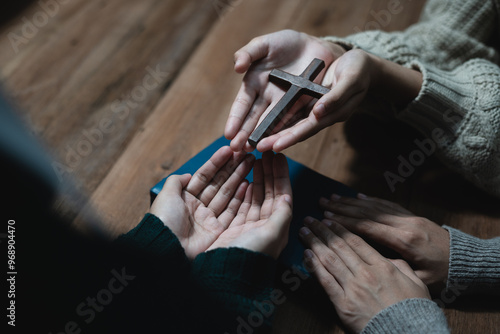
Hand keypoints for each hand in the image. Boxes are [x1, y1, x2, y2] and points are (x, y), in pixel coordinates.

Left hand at [150, 146, 254, 258]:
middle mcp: (199, 207)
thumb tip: (188, 174)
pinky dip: (240, 198)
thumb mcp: (166, 195)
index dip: (216, 162)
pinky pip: (232, 211)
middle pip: (218, 183)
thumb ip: (176, 181)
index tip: (229, 150)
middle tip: (246, 153)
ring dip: (239, 177)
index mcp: (185, 198)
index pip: (204, 176)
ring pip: (227, 194)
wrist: (167, 249)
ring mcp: (209, 218)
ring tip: (251, 162)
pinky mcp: (218, 230)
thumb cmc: (165, 220)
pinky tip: (248, 183)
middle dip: (232, 167)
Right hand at [208, 152, 292, 258]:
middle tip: (266, 153)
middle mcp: (266, 225)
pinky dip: (244, 190)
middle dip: (269, 172)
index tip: (279, 157)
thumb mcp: (271, 233)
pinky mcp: (235, 226)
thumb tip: (288, 196)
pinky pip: (243, 204)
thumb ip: (282, 214)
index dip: (281, 175)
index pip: (283, 194)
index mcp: (278, 226)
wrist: (226, 272)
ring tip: (255, 160)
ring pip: (256, 196)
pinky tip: (245, 178)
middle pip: (270, 193)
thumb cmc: (251, 253)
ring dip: (258, 178)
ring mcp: (250, 225)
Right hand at [224, 29, 343, 151]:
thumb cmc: (286, 43)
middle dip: (245, 135)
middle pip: (254, 120)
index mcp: (254, 85)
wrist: (315, 46)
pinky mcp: (302, 109)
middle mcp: (267, 100)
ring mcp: (285, 106)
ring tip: (256, 150)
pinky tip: (279, 144)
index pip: (242, 106)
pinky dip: (286, 133)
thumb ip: (249, 53)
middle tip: (238, 149)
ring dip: (264, 138)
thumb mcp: (265, 44)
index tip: (228, 134)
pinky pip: (293, 122)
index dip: (235, 119)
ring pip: (272, 125)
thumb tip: (237, 67)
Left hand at [300, 217, 429, 333]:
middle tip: (310, 220)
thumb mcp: (416, 283)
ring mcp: (353, 288)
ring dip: (314, 243)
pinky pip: (326, 281)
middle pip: (339, 246)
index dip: (340, 228)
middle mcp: (366, 273)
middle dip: (322, 230)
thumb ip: (401, 266)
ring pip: (329, 259)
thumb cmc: (413, 312)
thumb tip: (390, 259)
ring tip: (304, 232)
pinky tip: (306, 254)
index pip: (356, 242)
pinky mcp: (344, 304)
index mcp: (382, 266)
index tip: (329, 220)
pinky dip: (314, 266)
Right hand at [319, 193, 449, 289]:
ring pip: (375, 206)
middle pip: (368, 213)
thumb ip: (393, 267)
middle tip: (322, 203)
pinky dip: (370, 200)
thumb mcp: (419, 278)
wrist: (464, 259)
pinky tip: (357, 197)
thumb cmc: (442, 273)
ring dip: (352, 202)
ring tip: (332, 197)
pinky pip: (387, 205)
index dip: (346, 222)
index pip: (368, 228)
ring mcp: (408, 217)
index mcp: (405, 241)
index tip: (327, 218)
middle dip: (342, 208)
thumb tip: (366, 260)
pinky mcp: (412, 215)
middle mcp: (404, 224)